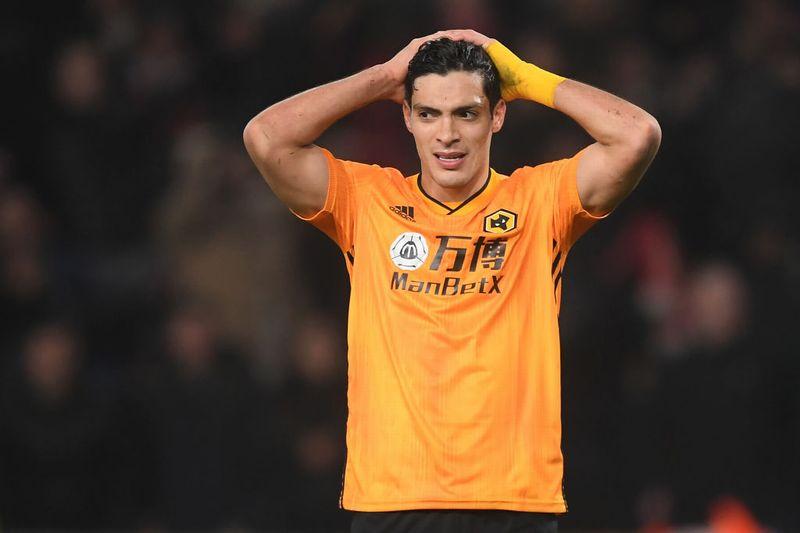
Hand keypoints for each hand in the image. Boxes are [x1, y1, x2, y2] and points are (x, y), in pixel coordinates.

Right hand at [381, 29, 495, 103]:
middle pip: (453, 45)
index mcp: (430, 62)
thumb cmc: (401, 92)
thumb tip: (446, 112)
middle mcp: (428, 51)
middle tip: (482, 49)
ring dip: (464, 39)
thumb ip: (434, 97)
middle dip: (467, 46)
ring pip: (449, 38)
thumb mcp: (424, 93)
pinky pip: (441, 36)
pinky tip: (466, 38)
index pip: (452, 56)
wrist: (387, 85)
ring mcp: (424, 46)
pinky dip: (454, 36)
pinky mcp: (421, 44)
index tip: (477, 61)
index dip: (465, 57)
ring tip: (478, 42)